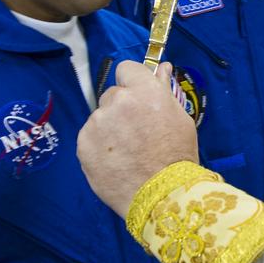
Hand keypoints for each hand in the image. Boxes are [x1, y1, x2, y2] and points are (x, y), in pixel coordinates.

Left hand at [78, 62, 197, 215]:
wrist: (162, 195)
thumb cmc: (177, 156)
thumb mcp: (180, 118)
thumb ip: (164, 90)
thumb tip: (161, 68)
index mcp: (144, 91)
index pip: (126, 68)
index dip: (132, 81)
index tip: (138, 96)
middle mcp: (117, 101)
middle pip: (113, 95)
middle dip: (121, 109)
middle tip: (136, 133)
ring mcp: (97, 123)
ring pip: (100, 118)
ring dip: (110, 129)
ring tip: (127, 153)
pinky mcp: (83, 144)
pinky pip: (90, 138)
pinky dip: (99, 148)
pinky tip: (116, 162)